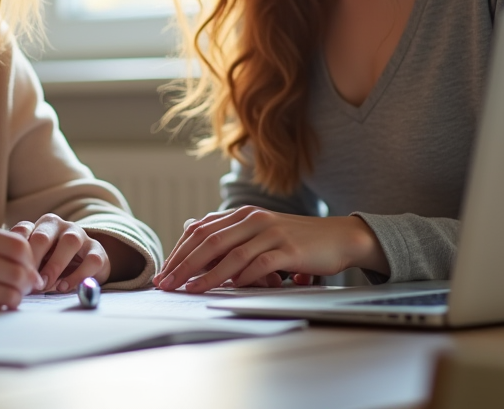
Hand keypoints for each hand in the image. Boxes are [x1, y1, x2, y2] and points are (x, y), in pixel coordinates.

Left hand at [9, 213, 111, 292]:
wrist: (86, 263)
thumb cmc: (53, 262)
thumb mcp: (37, 261)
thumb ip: (26, 265)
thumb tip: (13, 283)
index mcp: (40, 226)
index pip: (24, 229)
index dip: (17, 251)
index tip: (13, 270)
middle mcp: (60, 226)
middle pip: (44, 234)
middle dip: (34, 258)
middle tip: (29, 280)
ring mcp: (80, 235)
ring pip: (70, 242)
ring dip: (56, 265)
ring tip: (47, 284)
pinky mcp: (97, 250)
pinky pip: (91, 260)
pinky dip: (77, 275)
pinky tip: (64, 287)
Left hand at [152, 207, 387, 292]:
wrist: (339, 237)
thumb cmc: (297, 241)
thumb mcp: (261, 234)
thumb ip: (233, 239)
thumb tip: (199, 255)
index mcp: (242, 214)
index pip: (201, 230)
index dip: (179, 251)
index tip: (163, 272)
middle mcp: (253, 219)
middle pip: (208, 241)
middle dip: (183, 264)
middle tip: (165, 283)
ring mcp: (271, 233)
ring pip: (230, 254)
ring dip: (205, 275)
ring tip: (188, 290)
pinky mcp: (288, 250)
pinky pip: (259, 264)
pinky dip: (241, 278)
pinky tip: (227, 289)